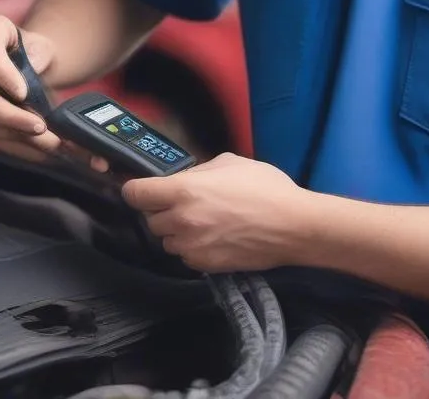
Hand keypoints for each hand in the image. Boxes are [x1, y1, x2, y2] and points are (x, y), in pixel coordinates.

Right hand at [0, 15, 107, 171]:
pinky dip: (13, 146)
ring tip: (47, 143)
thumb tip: (33, 68)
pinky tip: (37, 151)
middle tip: (40, 127)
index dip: (1, 72)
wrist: (33, 70)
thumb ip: (40, 53)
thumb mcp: (46, 47)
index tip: (24, 93)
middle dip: (8, 115)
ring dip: (14, 136)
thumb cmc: (38, 54)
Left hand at [121, 152, 304, 271]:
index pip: (135, 194)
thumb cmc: (264, 187)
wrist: (293, 226)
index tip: (144, 189)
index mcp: (183, 191)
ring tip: (201, 221)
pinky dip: (192, 247)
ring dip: (176, 231)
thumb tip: (184, 179)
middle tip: (183, 203)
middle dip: (161, 210)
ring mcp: (192, 247)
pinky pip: (185, 256)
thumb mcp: (229, 163)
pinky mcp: (205, 266)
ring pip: (166, 240)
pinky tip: (212, 237)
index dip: (136, 189)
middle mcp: (181, 221)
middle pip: (150, 219)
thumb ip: (198, 172)